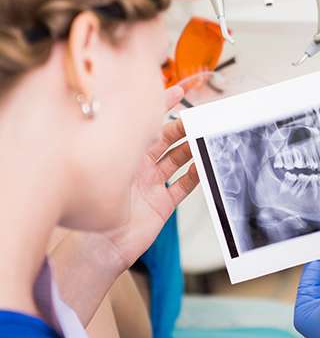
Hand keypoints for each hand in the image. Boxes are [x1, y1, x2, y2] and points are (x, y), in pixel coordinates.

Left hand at [99, 86, 198, 268]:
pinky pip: (183, 186)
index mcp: (123, 153)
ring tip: (206, 139)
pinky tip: (203, 167)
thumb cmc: (96, 208)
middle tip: (199, 118)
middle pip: (166, 140)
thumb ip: (132, 142)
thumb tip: (148, 117)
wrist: (99, 246)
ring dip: (192, 150)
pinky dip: (195, 176)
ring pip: (177, 160)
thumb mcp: (113, 166)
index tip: (181, 90)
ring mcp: (152, 185)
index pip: (146, 123)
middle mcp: (138, 167)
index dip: (163, 105)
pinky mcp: (162, 204)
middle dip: (183, 128)